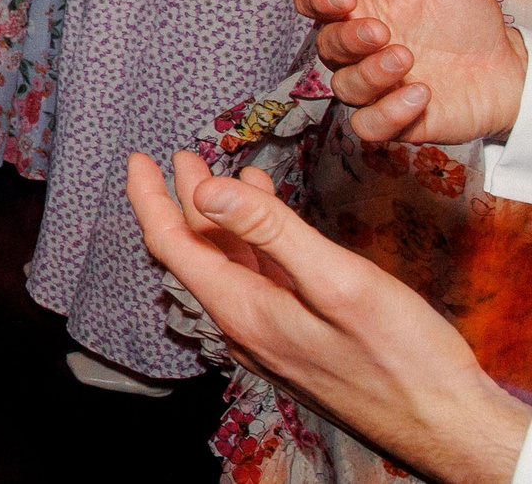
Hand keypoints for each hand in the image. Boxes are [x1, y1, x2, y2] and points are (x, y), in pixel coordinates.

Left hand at [128, 152, 531, 483]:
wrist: (448, 428)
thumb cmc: (404, 362)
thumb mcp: (337, 281)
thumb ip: (270, 232)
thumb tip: (205, 191)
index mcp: (244, 311)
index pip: (172, 246)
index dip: (149, 198)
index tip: (137, 160)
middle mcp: (247, 327)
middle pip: (198, 254)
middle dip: (184, 200)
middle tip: (182, 156)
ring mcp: (273, 338)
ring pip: (232, 267)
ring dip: (223, 219)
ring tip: (223, 174)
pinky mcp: (299, 343)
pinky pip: (261, 284)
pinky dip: (259, 244)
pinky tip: (274, 223)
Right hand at [296, 0, 527, 146]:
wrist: (510, 65)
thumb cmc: (463, 16)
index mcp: (358, 10)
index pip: (312, 4)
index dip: (316, 1)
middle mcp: (358, 51)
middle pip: (326, 47)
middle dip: (349, 40)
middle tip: (383, 31)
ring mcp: (375, 87)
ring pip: (344, 88)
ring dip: (371, 74)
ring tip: (407, 59)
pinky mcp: (395, 121)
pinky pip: (368, 126)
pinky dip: (387, 113)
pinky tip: (420, 94)